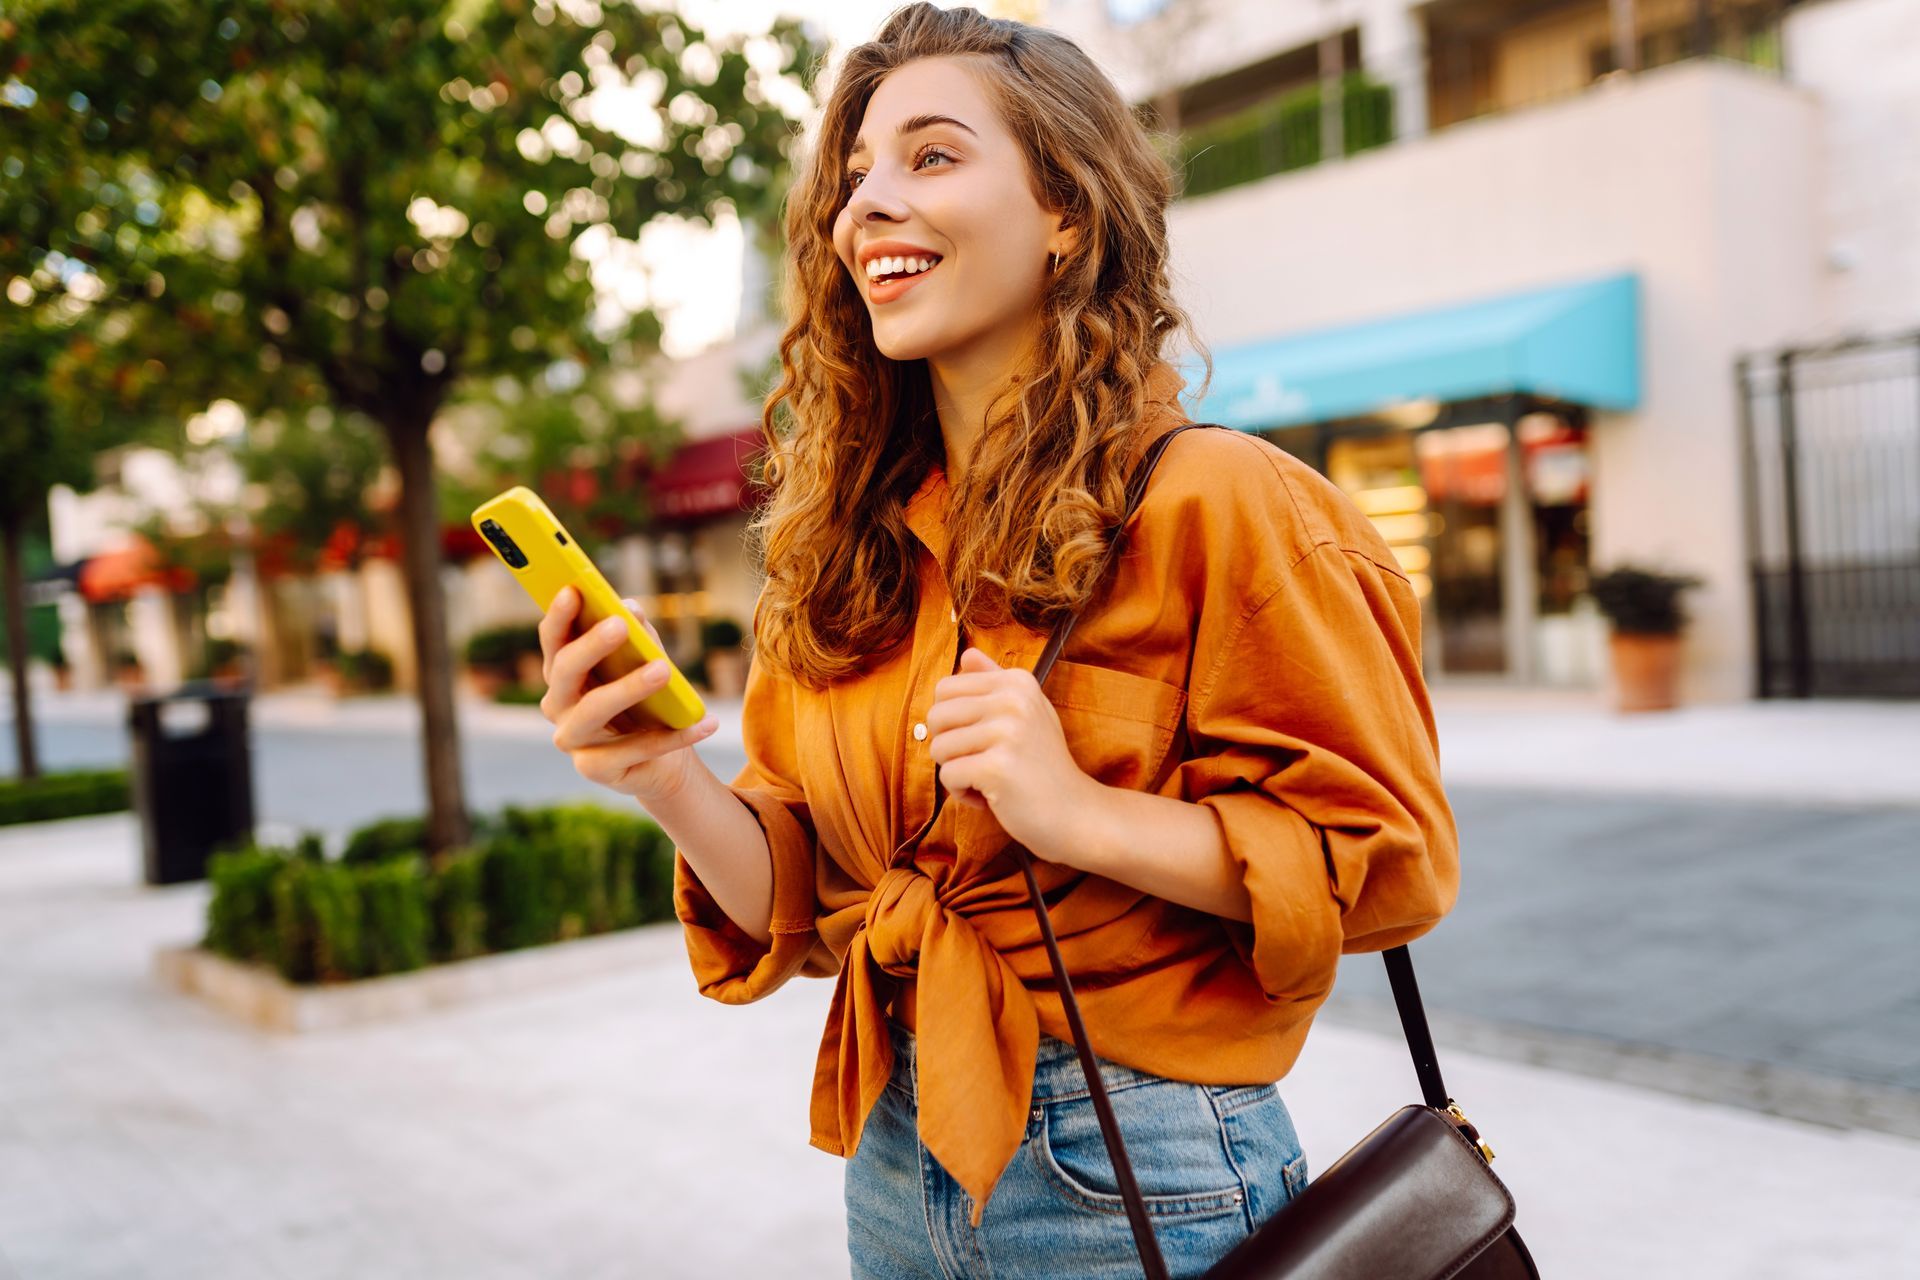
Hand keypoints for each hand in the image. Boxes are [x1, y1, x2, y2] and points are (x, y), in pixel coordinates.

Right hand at [538, 586, 717, 803]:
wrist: (662, 761)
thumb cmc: (648, 701)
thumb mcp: (646, 661)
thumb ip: (639, 635)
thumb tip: (631, 610)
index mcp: (564, 673)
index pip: (553, 640)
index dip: (559, 615)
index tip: (573, 590)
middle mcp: (557, 705)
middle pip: (566, 671)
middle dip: (591, 645)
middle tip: (620, 625)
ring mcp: (572, 740)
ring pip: (593, 710)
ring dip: (628, 687)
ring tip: (663, 669)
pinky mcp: (594, 769)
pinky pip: (634, 750)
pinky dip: (673, 736)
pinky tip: (705, 722)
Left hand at [925, 647, 1100, 863]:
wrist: (1075, 812)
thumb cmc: (1044, 765)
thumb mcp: (1028, 713)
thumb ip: (996, 681)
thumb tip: (967, 654)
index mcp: (1017, 682)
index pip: (945, 689)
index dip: (953, 721)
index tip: (984, 740)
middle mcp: (1013, 699)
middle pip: (936, 716)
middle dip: (949, 746)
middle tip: (983, 762)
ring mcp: (1007, 732)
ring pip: (938, 748)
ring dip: (957, 772)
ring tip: (990, 780)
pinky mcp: (997, 767)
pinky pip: (948, 776)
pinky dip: (963, 794)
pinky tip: (993, 797)